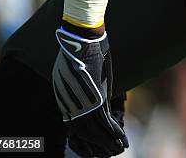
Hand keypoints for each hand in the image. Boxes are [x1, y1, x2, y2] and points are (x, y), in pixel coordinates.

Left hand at [53, 27, 128, 156]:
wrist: (82, 41)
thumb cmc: (80, 50)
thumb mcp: (77, 71)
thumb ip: (81, 86)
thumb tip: (88, 93)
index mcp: (65, 100)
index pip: (71, 128)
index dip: (80, 142)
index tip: (87, 150)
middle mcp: (72, 105)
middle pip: (83, 135)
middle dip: (94, 147)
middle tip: (103, 155)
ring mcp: (84, 103)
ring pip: (95, 132)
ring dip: (106, 143)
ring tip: (116, 150)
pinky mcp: (96, 100)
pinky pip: (106, 122)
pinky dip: (113, 132)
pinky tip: (120, 139)